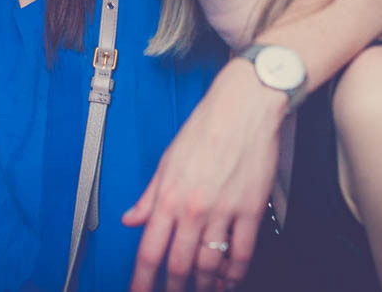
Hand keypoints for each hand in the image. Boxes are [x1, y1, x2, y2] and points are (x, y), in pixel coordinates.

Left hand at [123, 58, 285, 290]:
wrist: (242, 109)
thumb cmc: (204, 128)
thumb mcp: (166, 161)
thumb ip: (149, 197)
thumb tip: (130, 219)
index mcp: (168, 197)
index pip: (148, 251)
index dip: (141, 281)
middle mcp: (193, 209)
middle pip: (179, 266)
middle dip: (173, 290)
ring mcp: (223, 212)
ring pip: (210, 265)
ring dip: (205, 285)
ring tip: (202, 291)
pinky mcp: (251, 210)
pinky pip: (242, 253)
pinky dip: (235, 273)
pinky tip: (229, 280)